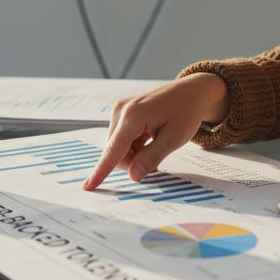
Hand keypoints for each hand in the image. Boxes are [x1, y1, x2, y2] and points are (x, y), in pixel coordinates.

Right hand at [81, 73, 228, 189]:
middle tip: (157, 157)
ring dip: (134, 154)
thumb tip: (132, 176)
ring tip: (155, 144)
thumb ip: (152, 157)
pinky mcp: (122, 113)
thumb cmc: (186, 112)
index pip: (114, 150)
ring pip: (117, 148)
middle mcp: (121, 111)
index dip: (101, 171)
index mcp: (133, 116)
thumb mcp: (174, 138)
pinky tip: (150, 139)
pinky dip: (134, 147)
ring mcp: (120, 111)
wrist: (191, 92)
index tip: (88, 187)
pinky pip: (121, 140)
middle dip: (132, 162)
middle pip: (115, 152)